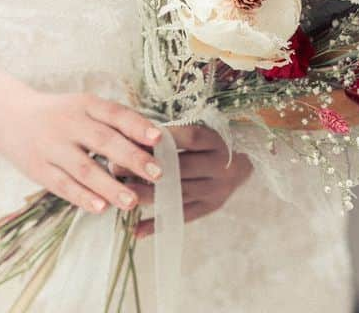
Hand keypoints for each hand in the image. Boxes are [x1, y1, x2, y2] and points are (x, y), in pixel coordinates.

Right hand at [0, 91, 164, 214]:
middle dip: (131, 158)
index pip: (114, 113)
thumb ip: (113, 120)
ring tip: (132, 201)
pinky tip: (101, 208)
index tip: (159, 139)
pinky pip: (63, 185)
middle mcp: (68, 123)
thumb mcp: (84, 106)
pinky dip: (83, 197)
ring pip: (84, 168)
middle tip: (157, 174)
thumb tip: (152, 142)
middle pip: (103, 141)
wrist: (8, 116)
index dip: (137, 126)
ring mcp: (52, 147)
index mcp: (85, 104)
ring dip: (110, 186)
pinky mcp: (38, 169)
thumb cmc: (60, 114)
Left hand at [113, 125, 252, 237]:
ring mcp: (215, 189)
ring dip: (148, 196)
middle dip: (146, 168)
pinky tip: (134, 230)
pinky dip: (157, 225)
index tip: (132, 137)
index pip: (190, 137)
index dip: (162, 138)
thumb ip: (173, 132)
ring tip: (121, 195)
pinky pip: (181, 218)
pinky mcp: (210, 207)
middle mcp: (219, 165)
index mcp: (216, 141)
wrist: (244, 163)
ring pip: (178, 194)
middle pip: (180, 168)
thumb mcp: (201, 129)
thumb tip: (132, 133)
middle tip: (115, 167)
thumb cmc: (210, 142)